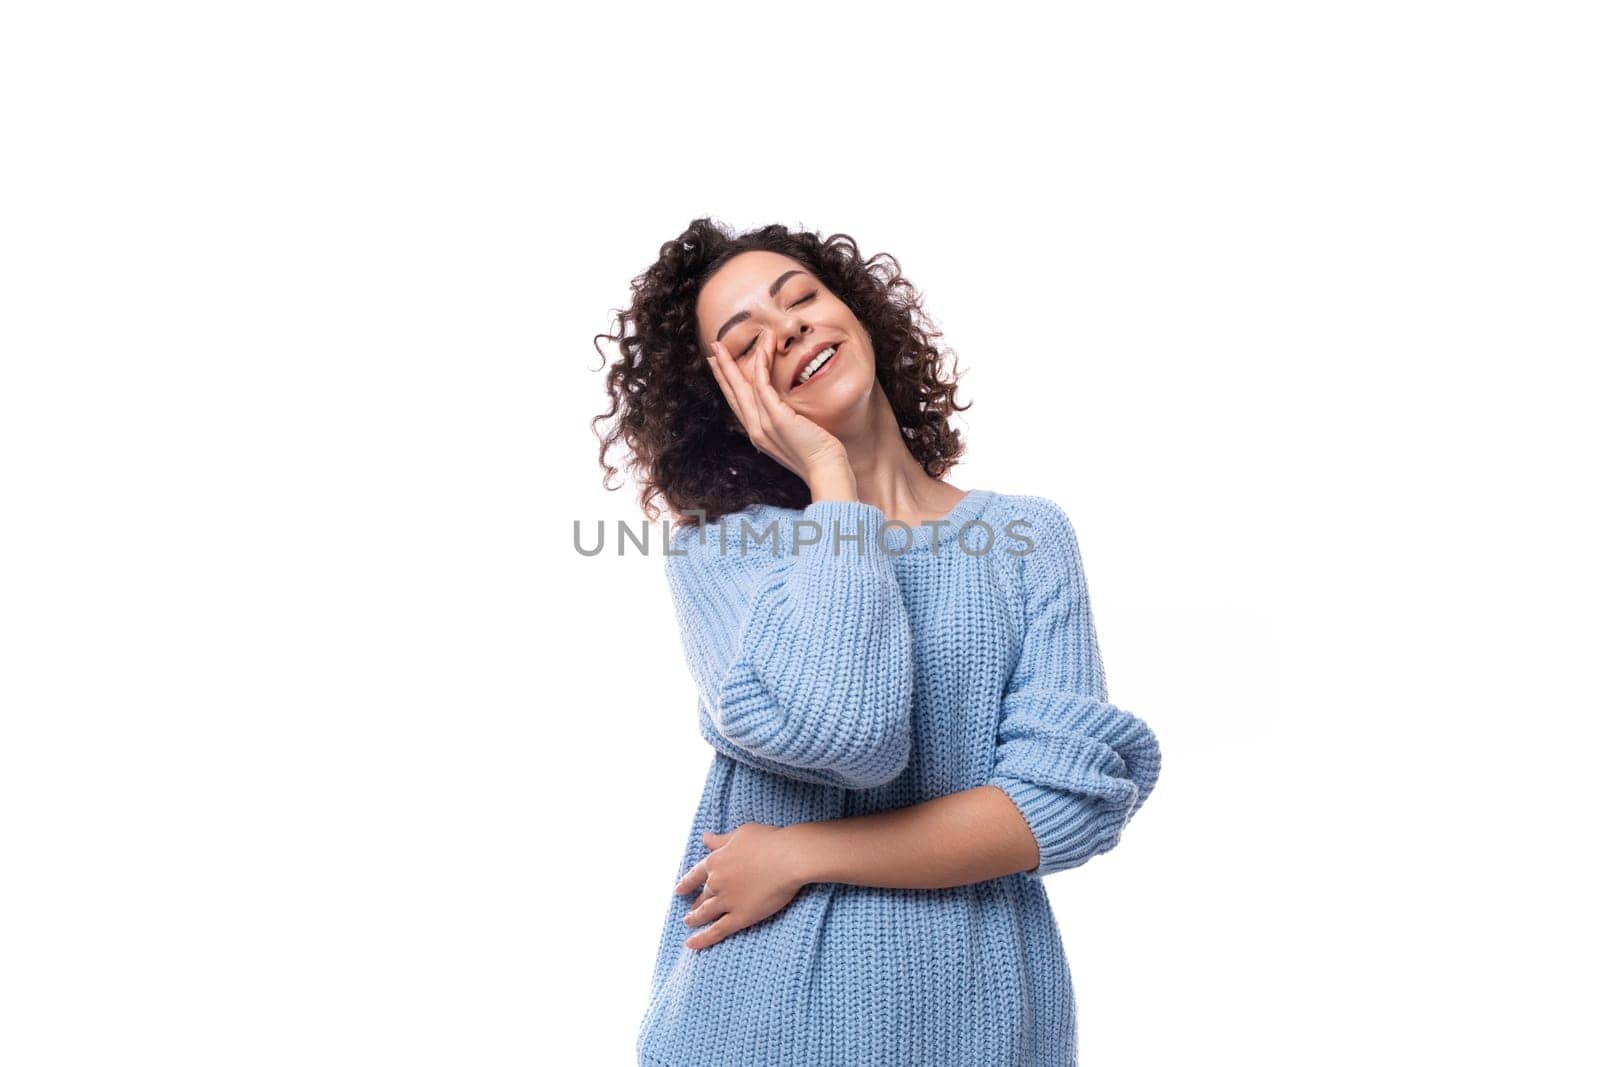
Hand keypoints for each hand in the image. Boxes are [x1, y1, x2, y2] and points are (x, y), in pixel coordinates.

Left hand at [674, 823, 808, 950]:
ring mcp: (727, 900)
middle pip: (703, 895)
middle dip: (696, 904)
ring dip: (695, 919)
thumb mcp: (740, 834)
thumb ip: (721, 840)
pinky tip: (692, 944)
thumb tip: (704, 837)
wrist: (788, 858)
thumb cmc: (768, 841)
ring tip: (688, 923)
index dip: (686, 883)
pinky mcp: (740, 916)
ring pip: (706, 913)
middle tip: (690, 912)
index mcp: (716, 861)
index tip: (678, 890)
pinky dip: (703, 938)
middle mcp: (716, 881)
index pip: (696, 874)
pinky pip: (717, 930)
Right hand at [705, 339, 849, 485]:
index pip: (738, 404)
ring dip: (733, 362)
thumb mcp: (798, 437)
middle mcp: (755, 430)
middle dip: (721, 369)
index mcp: (759, 435)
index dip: (727, 383)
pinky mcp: (775, 418)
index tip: (720, 366)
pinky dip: (761, 363)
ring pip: (742, 386)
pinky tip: (763, 348)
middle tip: (713, 348)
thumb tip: (793, 412)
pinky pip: (762, 384)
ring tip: (725, 343)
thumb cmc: (820, 456)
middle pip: (733, 393)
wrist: (826, 471)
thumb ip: (789, 423)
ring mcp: (763, 424)